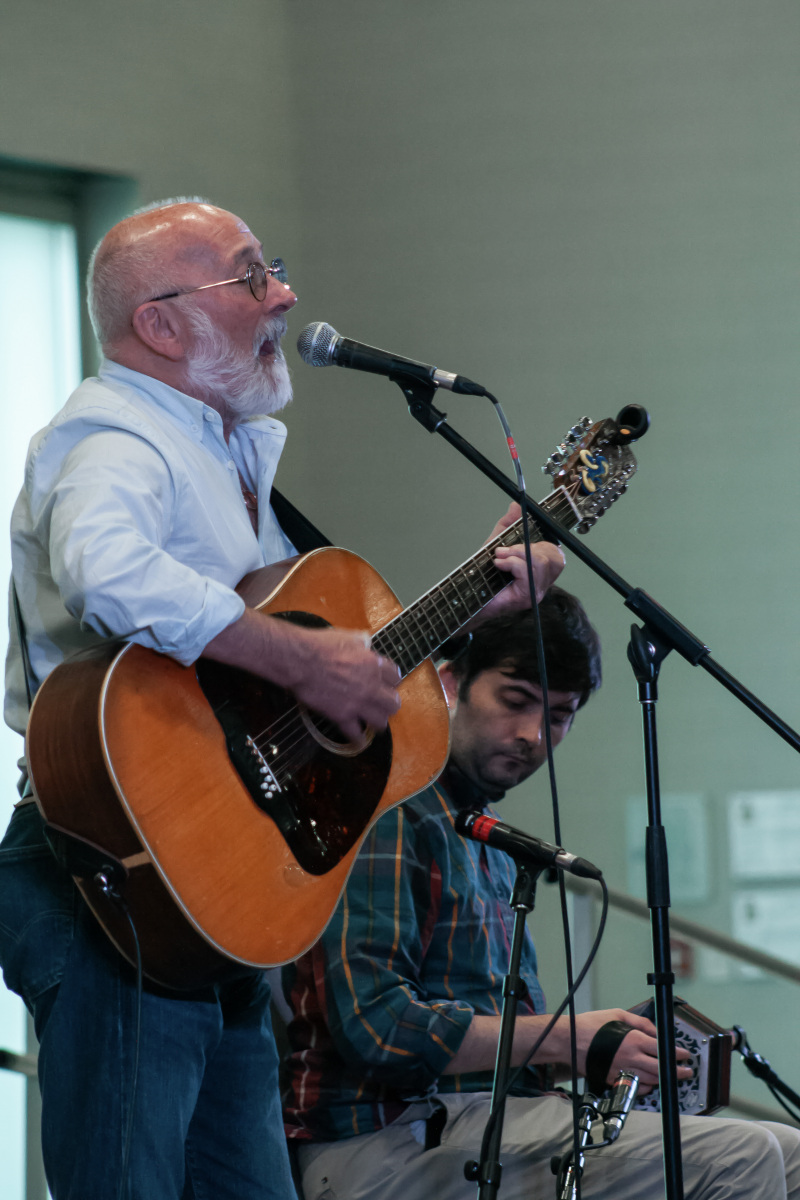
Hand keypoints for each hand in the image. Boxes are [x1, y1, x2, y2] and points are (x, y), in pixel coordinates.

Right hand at [203, 612, 401, 742]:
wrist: (300, 660)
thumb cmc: (321, 645)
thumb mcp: (347, 636)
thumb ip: (361, 641)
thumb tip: (367, 641)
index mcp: (374, 665)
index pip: (396, 677)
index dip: (391, 681)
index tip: (387, 684)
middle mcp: (371, 686)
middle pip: (393, 703)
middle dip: (389, 705)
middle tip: (382, 705)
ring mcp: (358, 703)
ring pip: (380, 721)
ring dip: (377, 721)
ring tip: (372, 722)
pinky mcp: (342, 715)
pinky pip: (355, 733)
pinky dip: (357, 738)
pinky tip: (357, 739)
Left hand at [482, 502, 565, 618]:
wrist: (470, 595)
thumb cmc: (485, 572)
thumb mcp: (498, 541)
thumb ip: (509, 523)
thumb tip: (516, 505)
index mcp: (541, 571)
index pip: (557, 554)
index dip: (544, 543)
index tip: (523, 540)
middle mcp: (543, 583)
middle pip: (552, 556)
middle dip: (526, 547)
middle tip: (504, 550)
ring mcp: (537, 591)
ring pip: (539, 562)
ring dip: (516, 554)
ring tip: (500, 556)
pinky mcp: (527, 597)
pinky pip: (527, 571)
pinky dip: (511, 563)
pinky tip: (499, 564)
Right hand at [561, 1009, 692, 1092]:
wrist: (569, 1040)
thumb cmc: (591, 1025)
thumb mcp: (618, 1014)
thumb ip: (640, 1022)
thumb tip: (656, 1031)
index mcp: (633, 1040)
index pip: (661, 1049)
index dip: (676, 1053)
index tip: (685, 1055)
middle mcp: (630, 1057)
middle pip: (660, 1069)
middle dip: (677, 1071)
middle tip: (686, 1071)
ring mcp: (622, 1071)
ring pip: (650, 1080)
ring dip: (664, 1080)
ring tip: (673, 1078)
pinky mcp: (613, 1079)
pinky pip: (634, 1086)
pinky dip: (646, 1087)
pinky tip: (651, 1084)